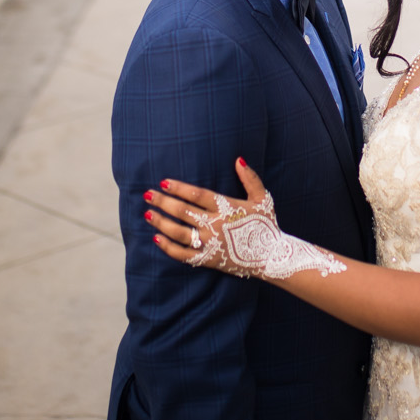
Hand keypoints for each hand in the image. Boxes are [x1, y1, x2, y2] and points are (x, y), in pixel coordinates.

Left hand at [145, 159, 344, 280]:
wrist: (272, 257)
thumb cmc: (266, 225)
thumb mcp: (263, 198)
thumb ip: (250, 178)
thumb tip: (238, 159)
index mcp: (226, 208)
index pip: (197, 195)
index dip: (179, 188)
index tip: (163, 182)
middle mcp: (215, 225)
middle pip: (183, 211)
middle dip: (163, 202)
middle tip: (148, 195)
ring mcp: (210, 244)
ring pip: (179, 232)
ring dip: (161, 222)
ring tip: (147, 214)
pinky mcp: (208, 260)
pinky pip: (183, 255)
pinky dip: (168, 247)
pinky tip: (156, 238)